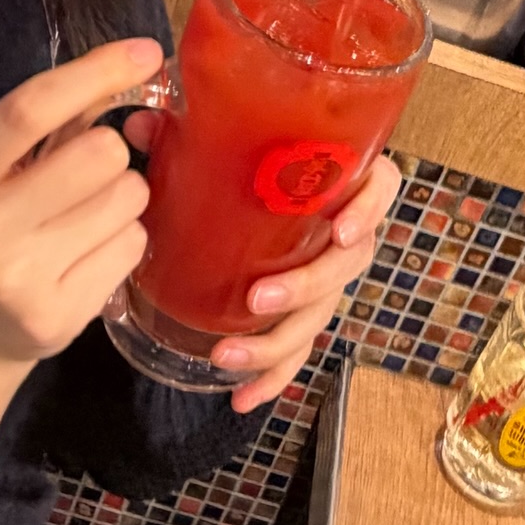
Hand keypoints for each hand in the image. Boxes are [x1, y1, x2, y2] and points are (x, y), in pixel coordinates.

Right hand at [0, 36, 163, 365]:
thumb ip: (57, 118)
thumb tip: (140, 68)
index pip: (29, 110)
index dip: (95, 73)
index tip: (146, 52)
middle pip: (99, 153)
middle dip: (112, 152)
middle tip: (87, 174)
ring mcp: (15, 280)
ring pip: (126, 198)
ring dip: (121, 198)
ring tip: (82, 219)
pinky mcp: (56, 318)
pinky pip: (132, 245)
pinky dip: (123, 239)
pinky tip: (87, 255)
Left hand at [124, 114, 398, 413]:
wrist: (260, 183)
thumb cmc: (254, 155)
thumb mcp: (222, 137)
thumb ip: (183, 130)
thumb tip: (142, 126)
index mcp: (343, 177)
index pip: (382, 187)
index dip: (369, 210)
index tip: (342, 230)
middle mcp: (347, 230)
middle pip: (349, 265)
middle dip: (306, 287)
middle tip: (259, 298)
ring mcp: (328, 275)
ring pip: (320, 316)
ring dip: (277, 343)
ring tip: (228, 354)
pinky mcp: (304, 311)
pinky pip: (298, 350)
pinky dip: (271, 377)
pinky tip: (239, 399)